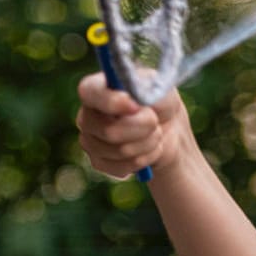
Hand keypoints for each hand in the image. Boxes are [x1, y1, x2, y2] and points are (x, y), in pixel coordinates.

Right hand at [76, 74, 190, 178]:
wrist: (169, 129)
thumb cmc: (161, 102)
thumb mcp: (159, 88)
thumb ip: (145, 89)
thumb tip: (133, 103)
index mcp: (96, 89)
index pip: (89, 92)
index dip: (112, 102)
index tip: (136, 106)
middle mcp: (86, 114)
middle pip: (109, 131)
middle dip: (144, 128)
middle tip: (155, 121)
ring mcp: (89, 140)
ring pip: (121, 151)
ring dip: (149, 143)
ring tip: (155, 133)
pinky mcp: (98, 161)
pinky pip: (122, 167)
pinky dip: (145, 159)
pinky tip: (147, 148)